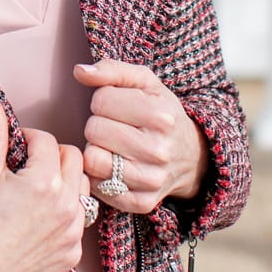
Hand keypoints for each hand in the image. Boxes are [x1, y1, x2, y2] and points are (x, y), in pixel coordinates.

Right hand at [0, 95, 91, 271]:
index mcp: (45, 182)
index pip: (48, 141)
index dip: (28, 140)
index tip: (13, 149)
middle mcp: (67, 207)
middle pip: (73, 159)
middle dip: (51, 156)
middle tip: (25, 167)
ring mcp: (73, 233)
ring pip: (82, 188)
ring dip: (64, 182)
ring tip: (35, 190)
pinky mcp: (72, 255)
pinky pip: (80, 221)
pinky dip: (64, 214)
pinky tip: (39, 218)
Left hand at [74, 59, 208, 214]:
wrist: (191, 155)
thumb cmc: (161, 113)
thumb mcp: (145, 82)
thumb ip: (112, 69)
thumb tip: (80, 71)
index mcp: (161, 116)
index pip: (101, 100)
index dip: (103, 100)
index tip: (116, 106)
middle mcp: (158, 150)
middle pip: (94, 130)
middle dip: (98, 124)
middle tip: (114, 126)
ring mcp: (151, 180)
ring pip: (93, 160)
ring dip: (97, 149)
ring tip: (112, 145)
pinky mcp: (142, 202)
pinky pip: (98, 187)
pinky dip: (99, 175)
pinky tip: (113, 166)